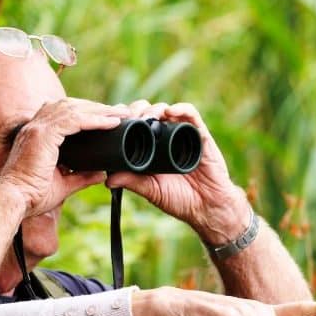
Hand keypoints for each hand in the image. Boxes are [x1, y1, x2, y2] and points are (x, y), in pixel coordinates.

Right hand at [0, 98, 129, 218]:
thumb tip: (101, 174)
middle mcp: (36, 127)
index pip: (64, 115)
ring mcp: (38, 128)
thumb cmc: (32, 196)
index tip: (107, 118)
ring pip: (74, 109)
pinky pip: (74, 120)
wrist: (15, 201)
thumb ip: (81, 177)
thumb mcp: (63, 184)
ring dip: (99, 110)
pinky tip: (110, 123)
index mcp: (37, 135)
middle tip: (119, 112)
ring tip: (120, 114)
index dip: (86, 113)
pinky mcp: (44, 134)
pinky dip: (94, 119)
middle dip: (96, 107)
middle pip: (70, 106)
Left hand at [105, 101, 248, 240]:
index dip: (125, 119)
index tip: (113, 121)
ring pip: (167, 109)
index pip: (136, 125)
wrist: (207, 207)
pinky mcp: (200, 134)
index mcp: (152, 148)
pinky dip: (181, 108)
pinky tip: (170, 111)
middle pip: (149, 112)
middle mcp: (166, 138)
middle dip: (137, 110)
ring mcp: (183, 134)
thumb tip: (107, 180)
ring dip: (154, 108)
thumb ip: (132, 182)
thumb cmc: (180, 200)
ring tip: (146, 116)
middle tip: (129, 118)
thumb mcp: (151, 190)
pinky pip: (191, 115)